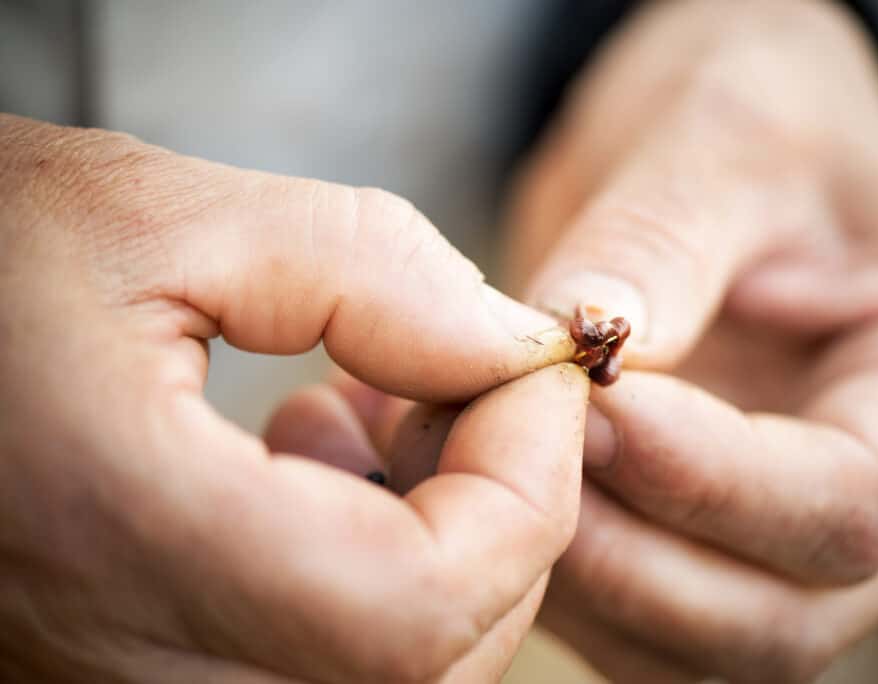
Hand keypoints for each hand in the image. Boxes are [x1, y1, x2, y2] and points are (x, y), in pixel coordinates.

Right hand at [0, 114, 585, 682]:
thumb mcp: (150, 214)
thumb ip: (365, 270)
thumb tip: (511, 346)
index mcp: (115, 540)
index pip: (418, 606)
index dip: (527, 488)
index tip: (533, 370)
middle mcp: (119, 671)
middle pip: (428, 662)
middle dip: (504, 513)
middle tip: (464, 380)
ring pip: (392, 682)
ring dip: (446, 545)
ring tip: (375, 414)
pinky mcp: (132, 676)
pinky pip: (319, 672)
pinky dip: (378, 579)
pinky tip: (311, 464)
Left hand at [503, 2, 877, 680]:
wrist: (716, 146)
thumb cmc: (751, 118)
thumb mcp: (719, 143)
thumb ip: (656, 249)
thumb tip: (575, 355)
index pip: (847, 502)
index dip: (708, 481)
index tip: (593, 408)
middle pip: (775, 620)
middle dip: (627, 559)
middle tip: (506, 454)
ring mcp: (782, 532)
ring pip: (693, 646)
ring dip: (575, 586)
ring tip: (474, 465)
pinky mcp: (698, 538)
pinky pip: (631, 624)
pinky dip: (553, 590)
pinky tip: (478, 488)